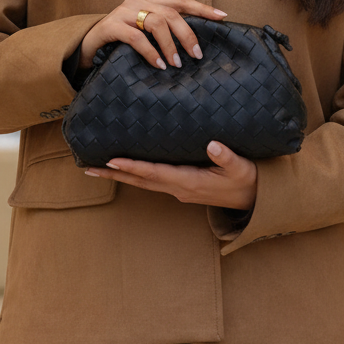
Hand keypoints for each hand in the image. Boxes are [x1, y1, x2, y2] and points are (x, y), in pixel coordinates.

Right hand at [78, 0, 226, 70]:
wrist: (87, 47)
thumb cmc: (123, 42)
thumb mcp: (146, 33)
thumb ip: (166, 31)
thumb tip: (197, 45)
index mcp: (151, 0)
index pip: (181, 1)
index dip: (203, 8)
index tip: (222, 17)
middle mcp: (138, 1)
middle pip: (171, 13)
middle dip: (187, 35)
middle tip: (197, 55)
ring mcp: (123, 11)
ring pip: (156, 22)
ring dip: (169, 45)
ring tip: (176, 64)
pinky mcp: (110, 26)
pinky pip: (136, 38)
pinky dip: (150, 52)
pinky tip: (159, 65)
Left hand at [85, 140, 257, 211]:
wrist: (255, 199)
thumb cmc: (248, 179)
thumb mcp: (240, 167)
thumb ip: (226, 156)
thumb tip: (211, 144)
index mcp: (189, 181)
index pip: (155, 173)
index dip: (133, 167)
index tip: (112, 161)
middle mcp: (179, 187)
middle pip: (141, 181)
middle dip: (115, 175)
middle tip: (88, 169)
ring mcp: (179, 189)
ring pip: (144, 182)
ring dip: (120, 176)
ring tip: (97, 169)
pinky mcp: (182, 186)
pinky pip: (152, 180)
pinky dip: (135, 175)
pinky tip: (125, 169)